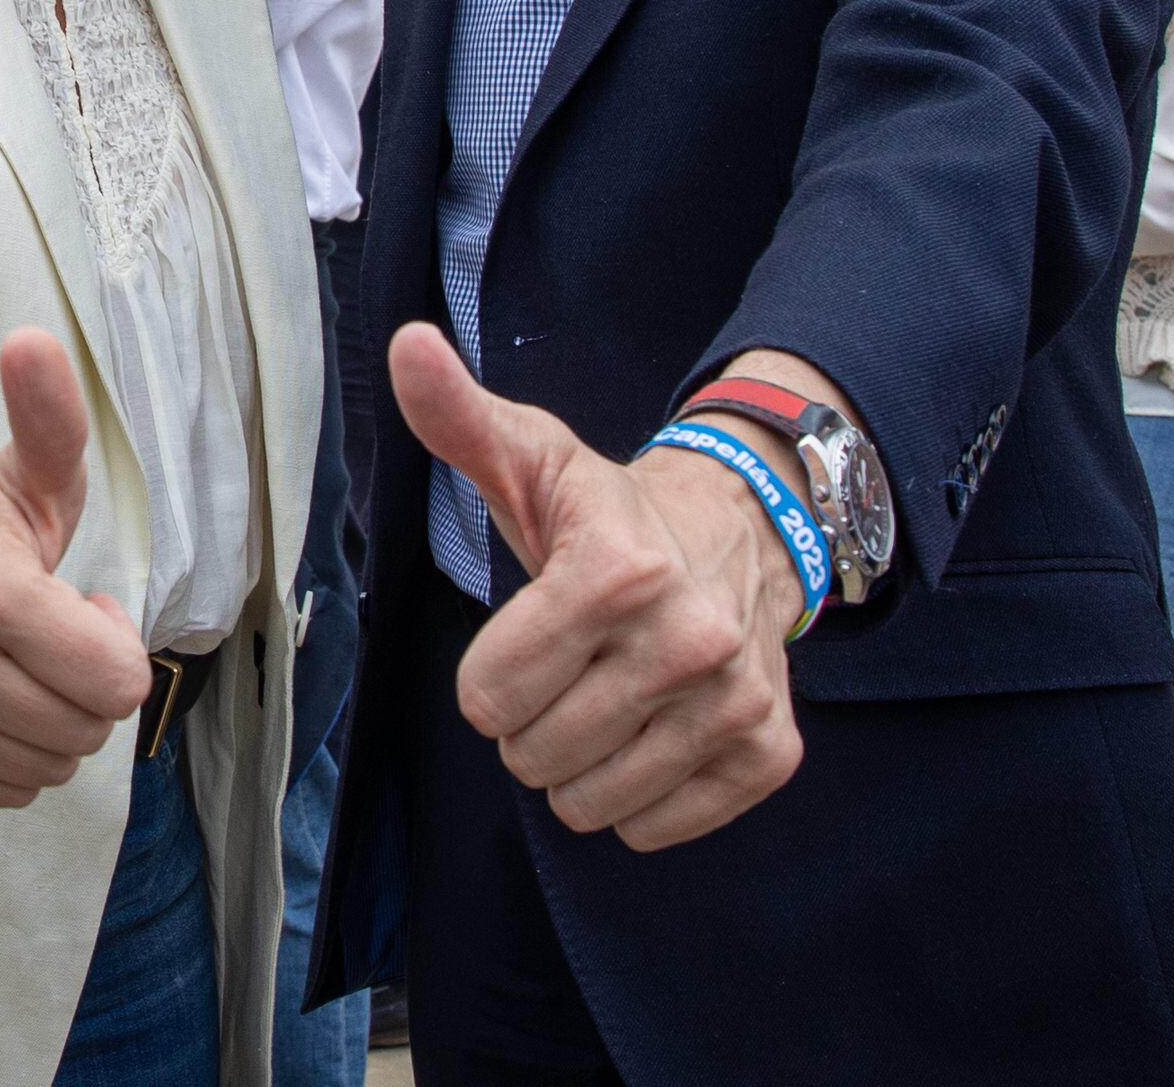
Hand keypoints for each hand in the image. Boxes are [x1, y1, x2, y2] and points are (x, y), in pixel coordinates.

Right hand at [0, 331, 152, 808]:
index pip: (114, 682)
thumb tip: (32, 342)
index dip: (115, 648)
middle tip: (52, 642)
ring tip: (21, 669)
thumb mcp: (34, 472)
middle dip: (85, 690)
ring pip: (42, 769)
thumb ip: (51, 417)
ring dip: (50, 727)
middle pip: (82, 731)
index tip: (83, 607)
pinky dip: (5, 759)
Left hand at [392, 324, 804, 850]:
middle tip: (566, 668)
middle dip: (529, 721)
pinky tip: (650, 731)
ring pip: (590, 802)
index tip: (523, 636)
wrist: (742, 534)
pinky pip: (654, 828)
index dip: (488, 675)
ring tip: (603, 698)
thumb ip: (457, 417)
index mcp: (616, 568)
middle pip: (535, 754)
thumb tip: (406, 346)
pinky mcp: (767, 753)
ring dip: (577, 764)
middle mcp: (689, 637)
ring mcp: (736, 701)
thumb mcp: (531, 458)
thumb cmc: (607, 513)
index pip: (491, 694)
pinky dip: (636, 797)